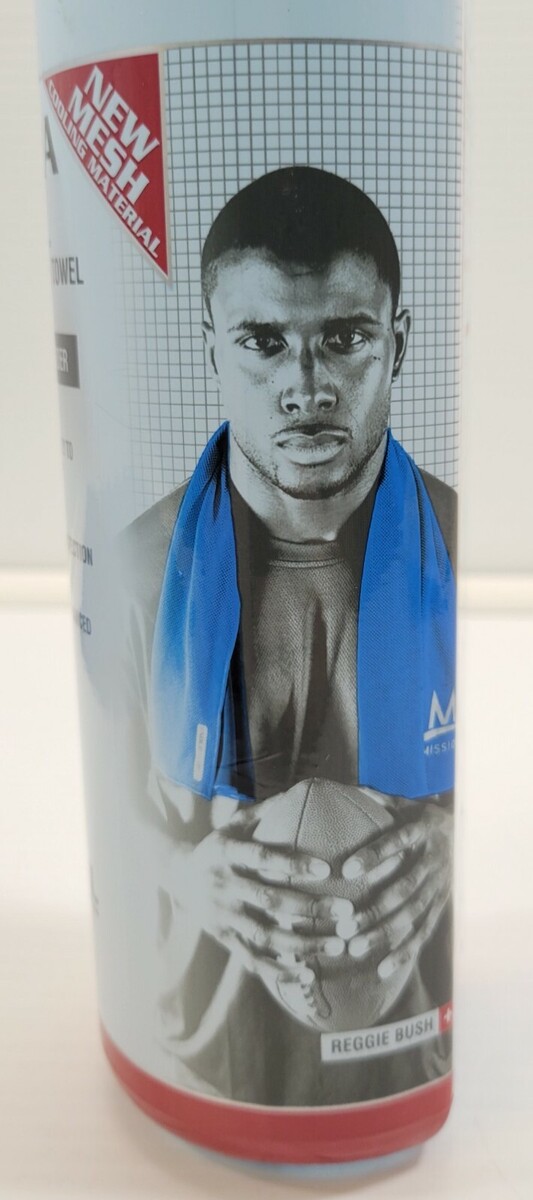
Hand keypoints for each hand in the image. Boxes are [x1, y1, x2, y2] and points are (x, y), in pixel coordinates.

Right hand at [176, 795, 352, 991]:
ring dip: (302, 943)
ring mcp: (222, 916)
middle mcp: (222, 886)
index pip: (262, 858)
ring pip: (264, 935)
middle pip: (269, 901)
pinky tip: (309, 973)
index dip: (293, 865)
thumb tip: (306, 789)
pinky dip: (279, 969)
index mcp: (225, 853)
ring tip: (337, 945)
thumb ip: (266, 811)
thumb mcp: (234, 824)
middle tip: (347, 911)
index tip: (328, 869)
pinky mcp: (223, 938)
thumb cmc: (219, 845)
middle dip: (310, 908)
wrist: (177, 876)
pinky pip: (252, 958)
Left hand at [339, 797, 452, 982]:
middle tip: (344, 925)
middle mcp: (434, 860)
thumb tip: (351, 789)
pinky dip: (404, 953)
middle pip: (404, 889)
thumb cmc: (422, 818)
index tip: (346, 869)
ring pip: (412, 916)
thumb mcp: (407, 804)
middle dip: (375, 909)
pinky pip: (423, 933)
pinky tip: (382, 970)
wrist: (466, 832)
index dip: (374, 855)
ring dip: (384, 934)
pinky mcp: (441, 907)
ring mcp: (440, 887)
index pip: (398, 841)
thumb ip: (380, 800)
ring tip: (354, 948)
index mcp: (424, 830)